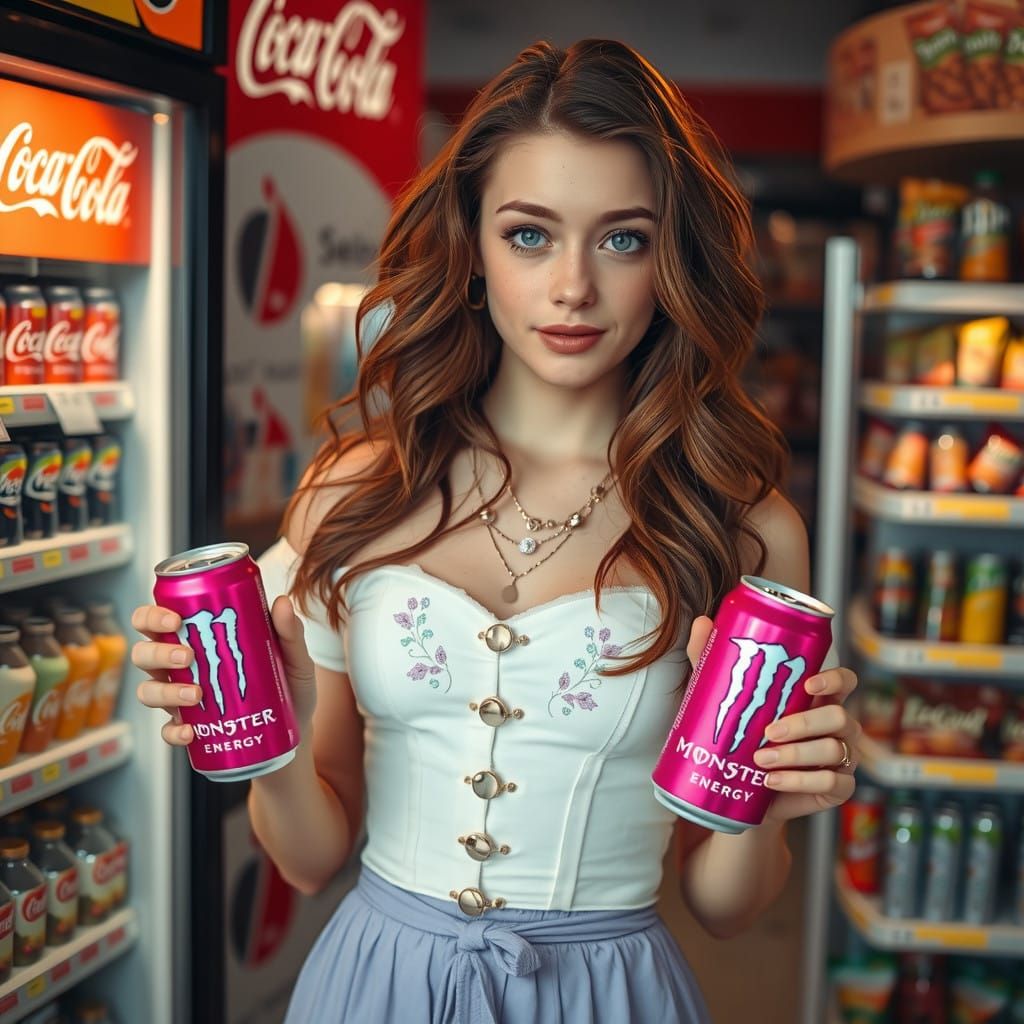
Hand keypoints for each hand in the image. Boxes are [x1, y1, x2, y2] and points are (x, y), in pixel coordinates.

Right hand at [132, 596, 317, 746]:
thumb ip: (289, 631)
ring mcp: (181, 698)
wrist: (294, 728)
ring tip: (196, 693)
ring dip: (165, 691)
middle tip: (187, 656)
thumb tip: (282, 602)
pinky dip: (174, 731)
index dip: (152, 617)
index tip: (175, 619)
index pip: (156, 621)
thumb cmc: (285, 684)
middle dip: (157, 653)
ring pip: (148, 690)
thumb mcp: (293, 657)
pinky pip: (167, 731)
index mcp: (195, 638)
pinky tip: (191, 731)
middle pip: (143, 653)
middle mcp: (180, 667)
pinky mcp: (190, 729)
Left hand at [686, 615, 860, 825]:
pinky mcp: (839, 788)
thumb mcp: (725, 697)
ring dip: (796, 755)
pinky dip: (800, 781)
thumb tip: (704, 622)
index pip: (846, 681)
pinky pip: (832, 783)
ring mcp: (843, 758)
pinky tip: (773, 780)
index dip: (836, 679)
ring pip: (834, 750)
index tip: (808, 682)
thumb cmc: (741, 736)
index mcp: (819, 698)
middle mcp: (838, 726)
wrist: (741, 792)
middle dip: (805, 723)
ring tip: (761, 759)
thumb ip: (715, 660)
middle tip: (768, 730)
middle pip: (840, 716)